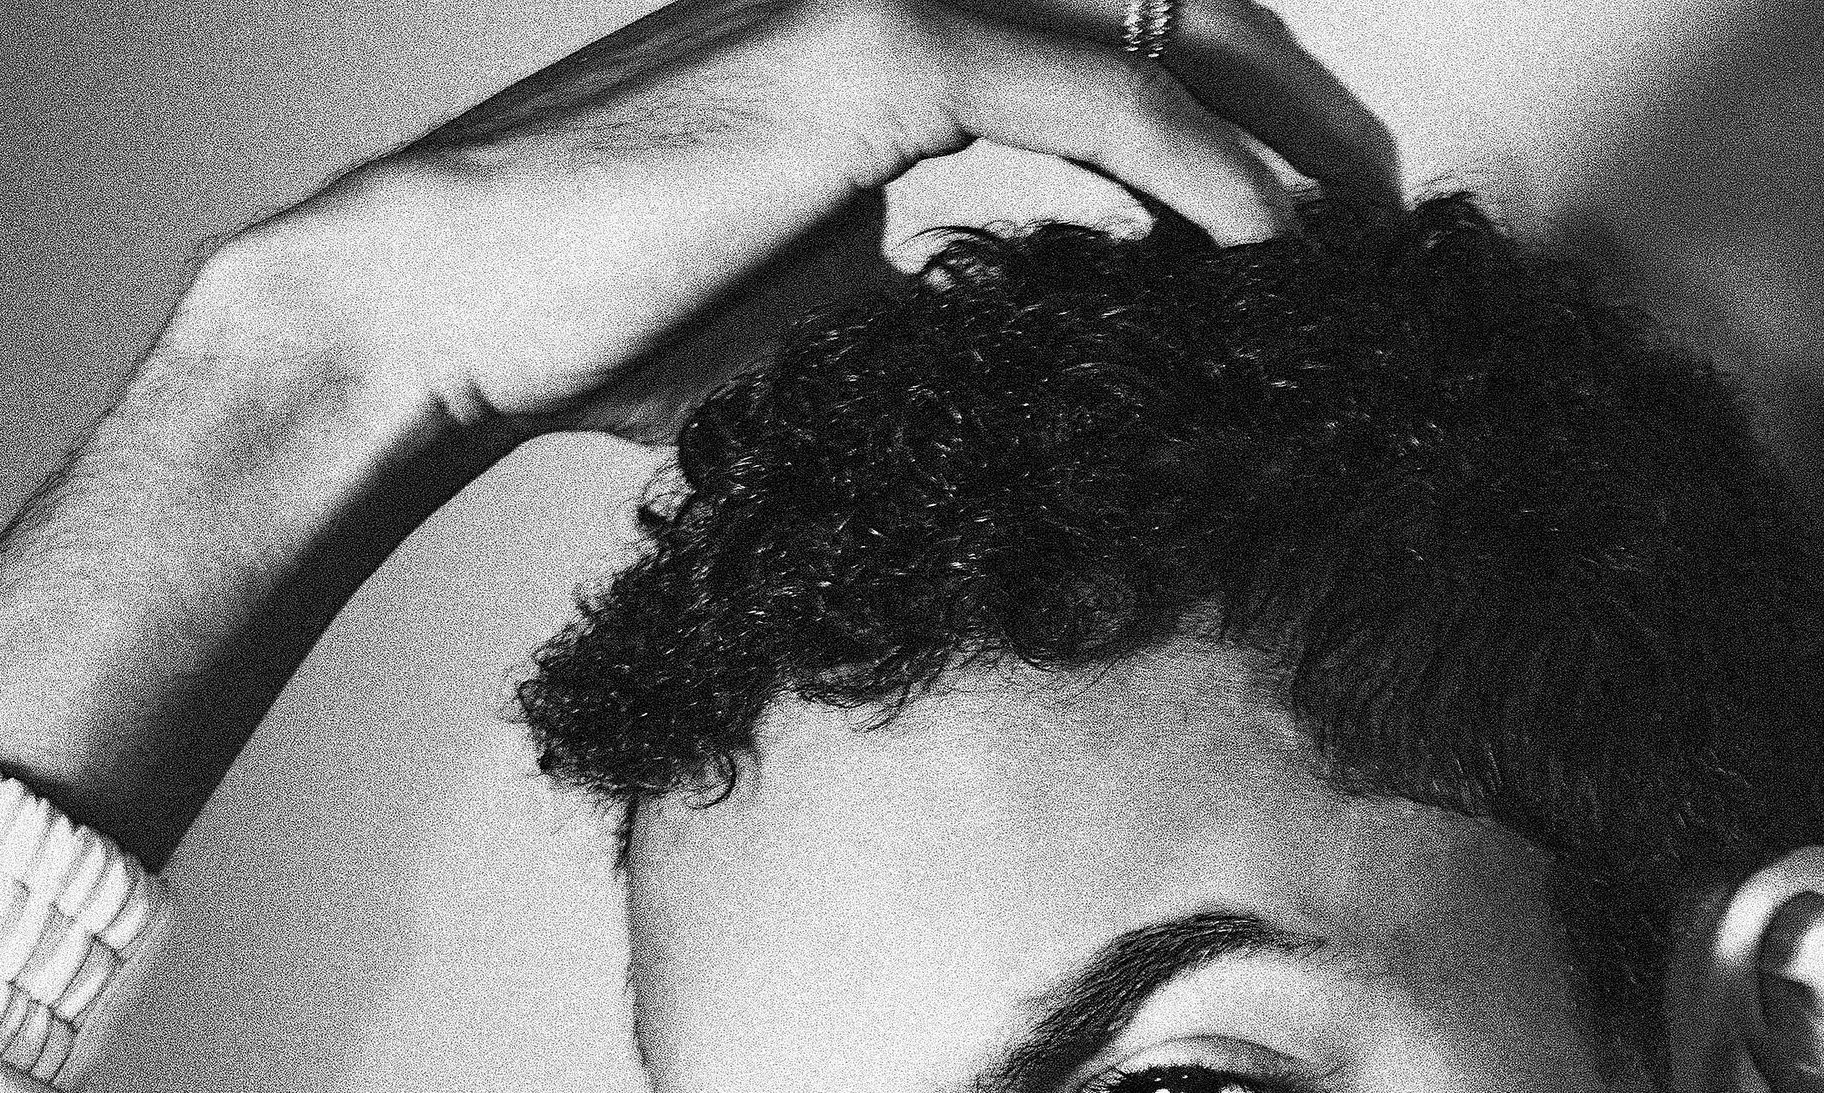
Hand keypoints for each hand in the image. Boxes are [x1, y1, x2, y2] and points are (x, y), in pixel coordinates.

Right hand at [0, 0, 1393, 863]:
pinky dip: (1199, 172)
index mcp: (889, 53)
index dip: (1224, 138)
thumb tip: (1024, 330)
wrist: (450, 305)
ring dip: (1270, 154)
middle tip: (1374, 240)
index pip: (1108, 57)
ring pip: (1150, 46)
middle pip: (1163, 24)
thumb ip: (929, 279)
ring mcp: (884, 1)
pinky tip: (1273, 250)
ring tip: (1358, 258)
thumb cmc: (607, 324)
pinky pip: (1094, 98)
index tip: (1303, 251)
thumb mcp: (812, 305)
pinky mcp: (870, 56)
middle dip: (1282, 125)